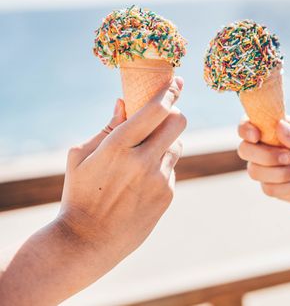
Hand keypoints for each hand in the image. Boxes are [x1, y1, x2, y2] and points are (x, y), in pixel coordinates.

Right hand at [59, 76, 185, 270]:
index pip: (156, 109)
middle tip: (163, 116)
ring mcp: (159, 180)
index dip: (170, 91)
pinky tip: (142, 181)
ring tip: (145, 154)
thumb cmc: (79, 194)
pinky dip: (161, 166)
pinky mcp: (167, 195)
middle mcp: (143, 161)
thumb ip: (107, 127)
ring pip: (177, 145)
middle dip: (173, 113)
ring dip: (166, 142)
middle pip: (178, 122)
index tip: (177, 82)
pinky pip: (172, 169)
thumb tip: (123, 102)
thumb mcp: (81, 156)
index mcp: (118, 146)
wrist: (88, 241)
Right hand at [237, 117, 289, 216]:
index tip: (256, 136)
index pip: (248, 124)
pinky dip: (286, 187)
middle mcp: (265, 146)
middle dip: (265, 156)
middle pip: (245, 149)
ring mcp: (264, 166)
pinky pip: (266, 187)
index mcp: (275, 129)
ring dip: (279, 174)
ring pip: (253, 171)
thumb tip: (279, 126)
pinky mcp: (268, 184)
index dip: (245, 129)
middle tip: (288, 157)